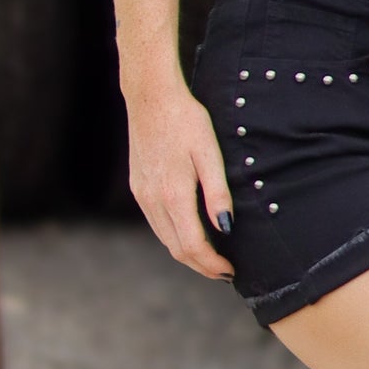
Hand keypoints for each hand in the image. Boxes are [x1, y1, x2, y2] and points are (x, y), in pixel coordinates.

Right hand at [126, 79, 235, 278]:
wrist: (151, 97)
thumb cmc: (186, 120)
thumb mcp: (210, 152)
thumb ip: (218, 192)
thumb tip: (226, 228)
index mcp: (173, 194)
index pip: (193, 246)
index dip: (212, 264)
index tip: (230, 270)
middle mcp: (153, 200)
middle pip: (177, 249)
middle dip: (201, 265)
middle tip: (224, 271)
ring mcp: (142, 195)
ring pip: (165, 239)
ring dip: (187, 253)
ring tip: (211, 257)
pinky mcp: (137, 187)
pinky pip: (156, 223)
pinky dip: (174, 236)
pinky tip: (189, 232)